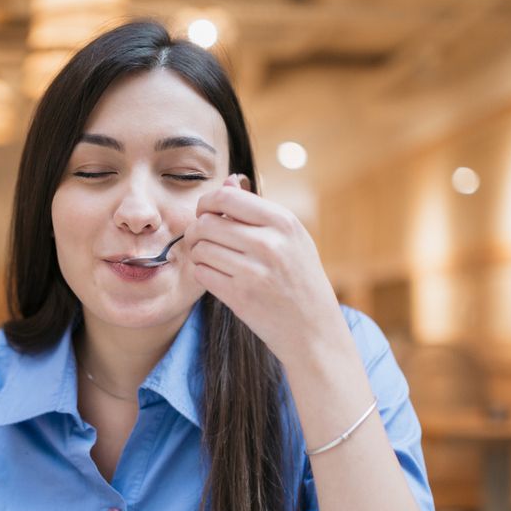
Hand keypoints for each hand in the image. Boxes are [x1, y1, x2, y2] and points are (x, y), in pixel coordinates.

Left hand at [186, 174, 343, 364]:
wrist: (314, 329)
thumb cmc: (300, 279)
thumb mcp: (291, 238)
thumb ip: (257, 210)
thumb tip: (228, 180)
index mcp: (283, 222)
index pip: (226, 197)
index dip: (206, 203)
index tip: (206, 213)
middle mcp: (270, 243)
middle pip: (206, 223)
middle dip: (196, 230)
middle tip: (201, 239)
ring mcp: (254, 271)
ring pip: (200, 248)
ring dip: (198, 253)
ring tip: (212, 258)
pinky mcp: (240, 297)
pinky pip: (202, 273)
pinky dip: (203, 273)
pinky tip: (216, 276)